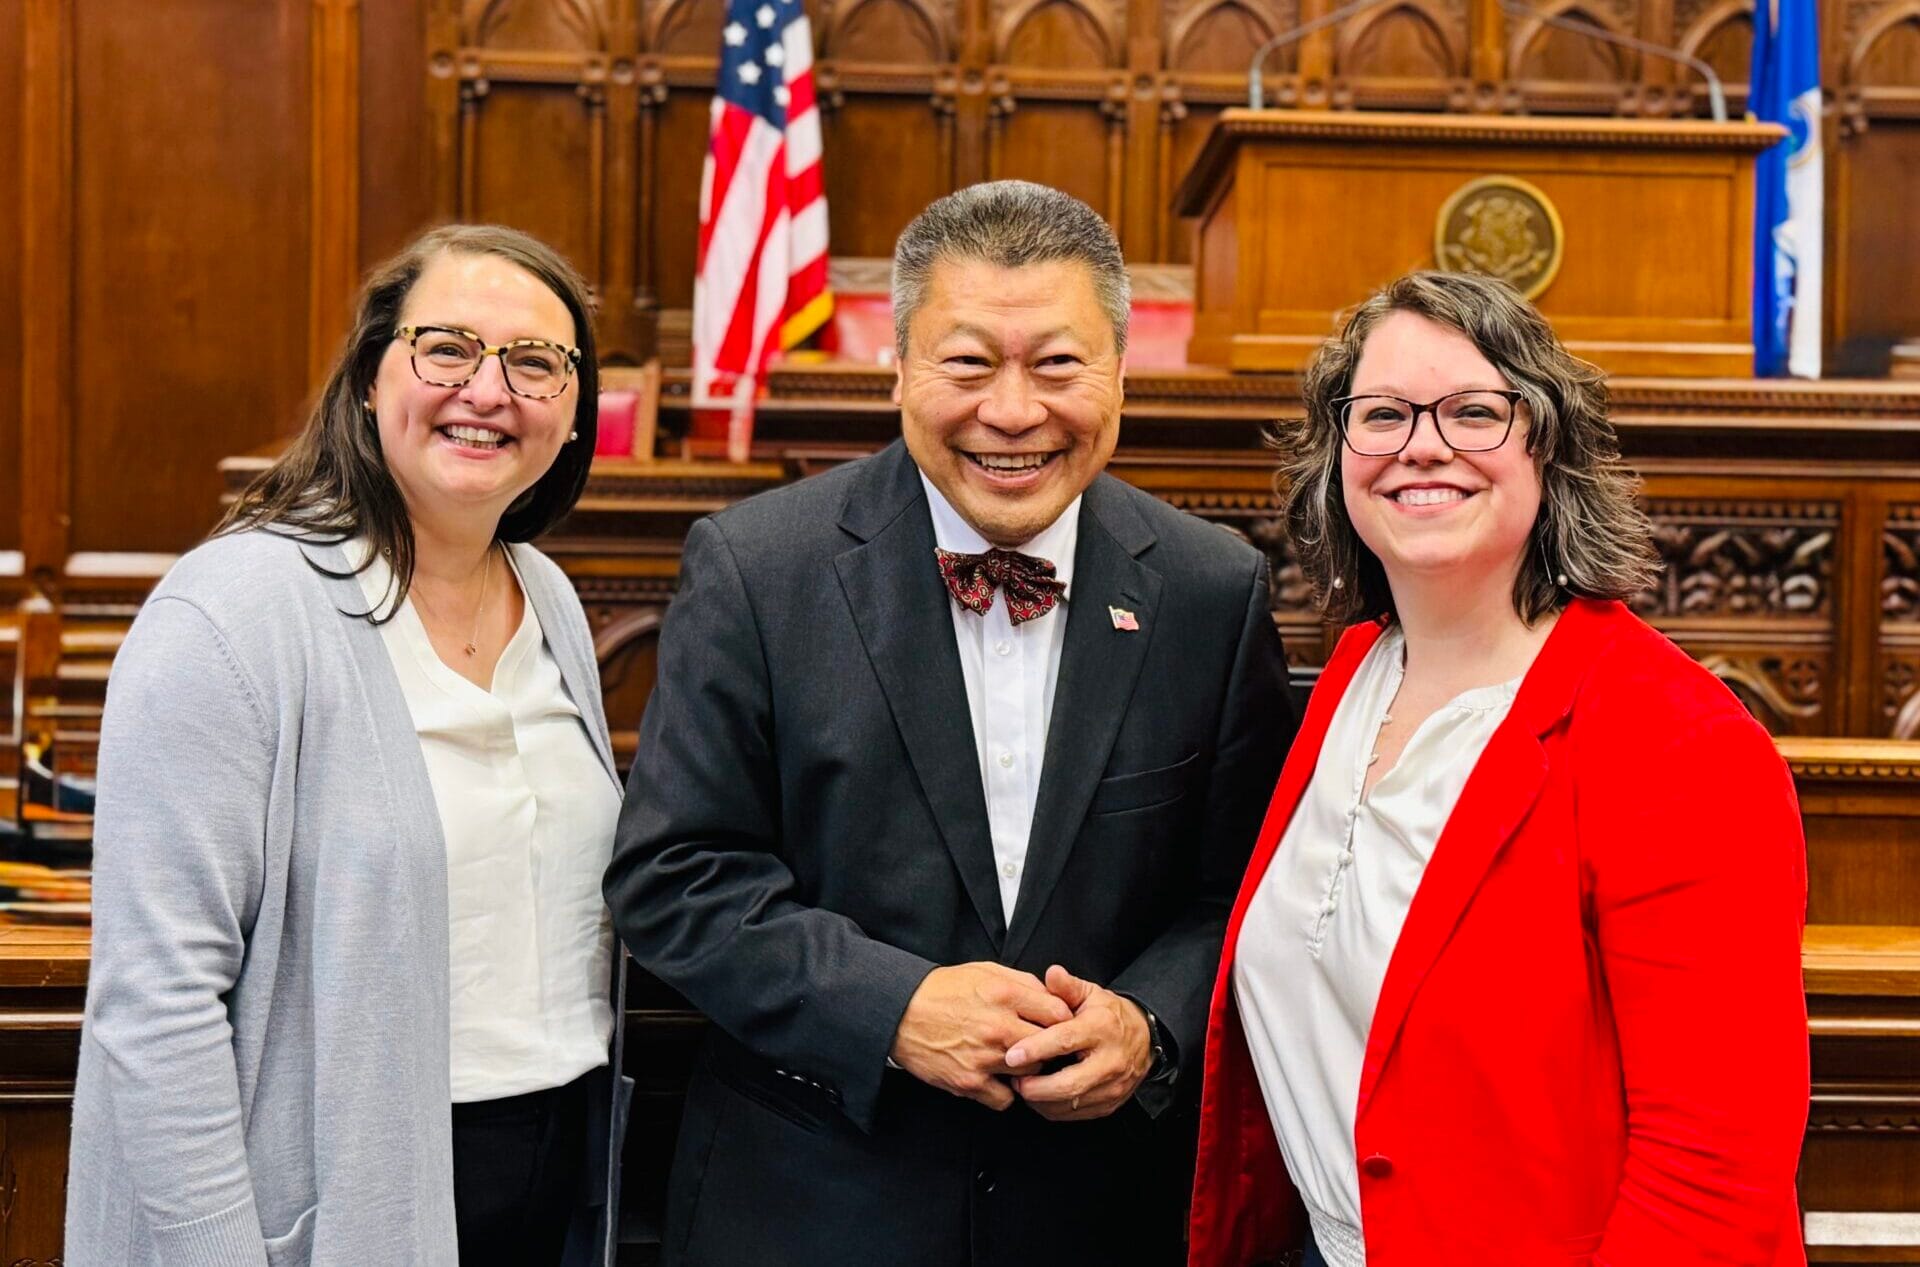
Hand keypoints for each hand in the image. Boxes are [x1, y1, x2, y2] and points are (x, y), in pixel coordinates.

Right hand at [890, 962, 1074, 1110]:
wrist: (900, 1012)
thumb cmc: (942, 990)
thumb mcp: (984, 971)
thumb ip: (1022, 982)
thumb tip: (1052, 996)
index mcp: (1005, 994)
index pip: (1058, 1013)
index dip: (1063, 1021)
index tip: (1059, 1026)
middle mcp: (998, 1026)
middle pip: (1050, 1046)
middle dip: (1049, 1047)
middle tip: (1042, 1048)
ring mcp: (984, 1057)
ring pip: (1031, 1074)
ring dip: (1027, 1070)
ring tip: (1015, 1061)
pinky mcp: (968, 1081)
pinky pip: (1005, 1099)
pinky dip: (1004, 1092)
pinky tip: (996, 1079)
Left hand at [1005, 964, 1152, 1121]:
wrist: (1144, 1038)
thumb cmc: (1108, 1014)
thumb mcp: (1090, 994)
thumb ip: (1067, 987)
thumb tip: (1051, 973)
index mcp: (1101, 1028)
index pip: (1065, 1041)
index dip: (1036, 1048)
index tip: (1011, 1054)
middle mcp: (1110, 1060)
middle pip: (1069, 1083)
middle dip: (1036, 1087)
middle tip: (1014, 1080)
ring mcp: (1112, 1086)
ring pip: (1071, 1103)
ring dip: (1041, 1101)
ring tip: (1023, 1087)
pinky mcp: (1110, 1104)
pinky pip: (1077, 1114)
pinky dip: (1054, 1110)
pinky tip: (1040, 1098)